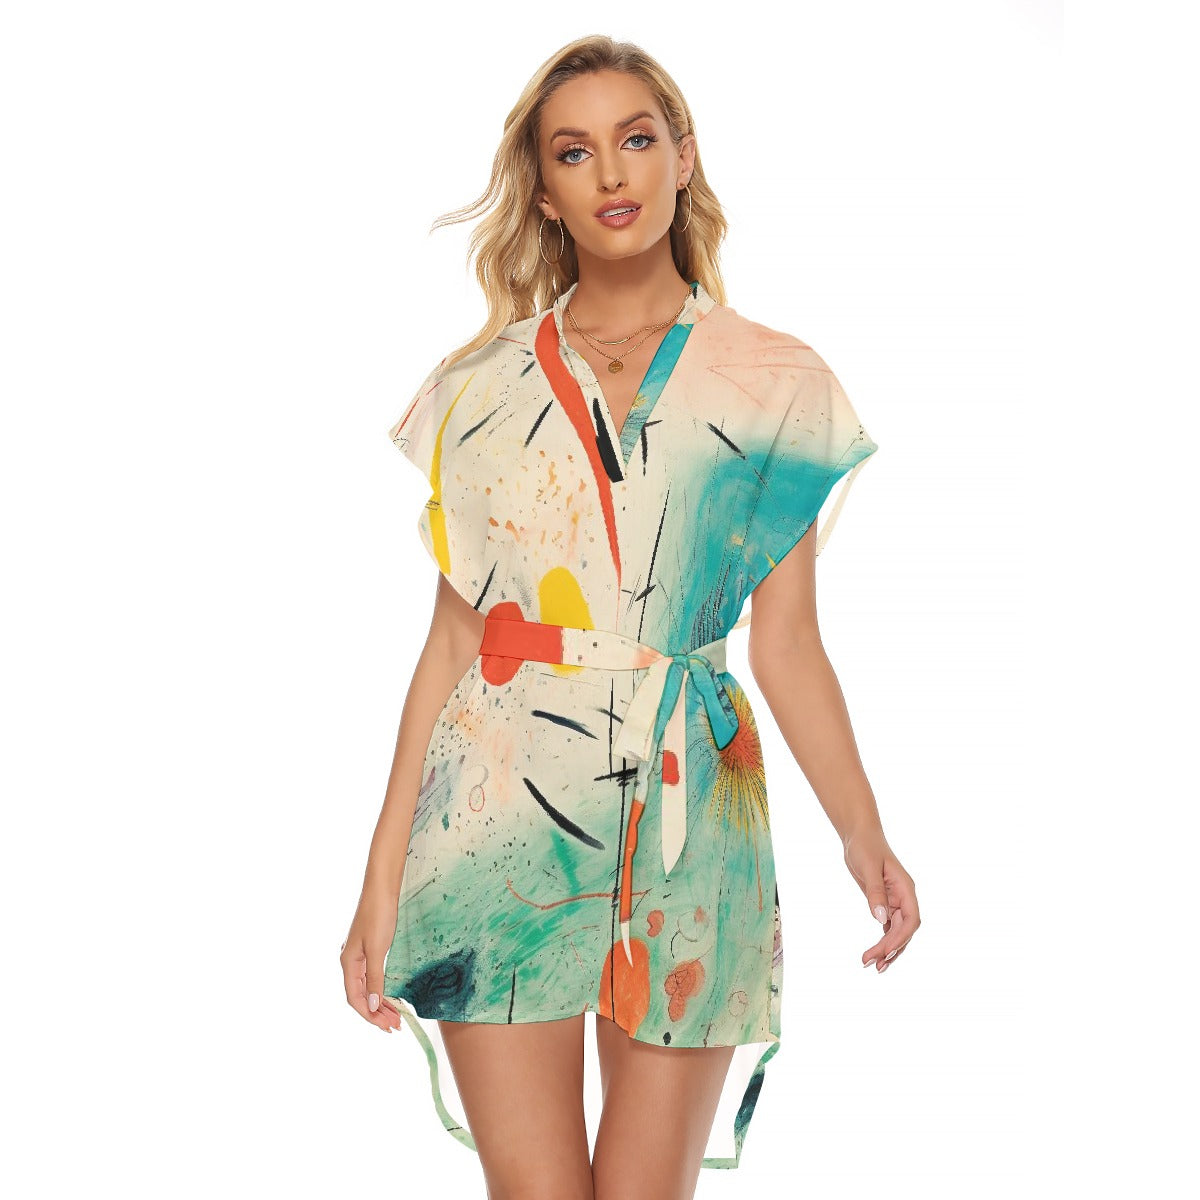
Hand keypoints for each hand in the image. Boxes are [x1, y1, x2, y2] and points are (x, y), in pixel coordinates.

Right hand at [340, 890, 404, 1031]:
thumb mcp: (377, 950)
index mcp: (348, 963)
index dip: (370, 1016)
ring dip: (380, 1003)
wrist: (381, 889)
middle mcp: (350, 962)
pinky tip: (391, 997)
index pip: (355, 999)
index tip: (387, 1027)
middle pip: (361, 996)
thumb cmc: (378, 916)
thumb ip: (375, 979)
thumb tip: (373, 1006)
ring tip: (397, 1016)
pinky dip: (381, 989)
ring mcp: (359, 956)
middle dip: (377, 1013)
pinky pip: (372, 977)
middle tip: (396, 1026)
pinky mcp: (369, 949)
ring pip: (367, 987)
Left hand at [842, 826, 919, 973]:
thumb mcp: (869, 867)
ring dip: (887, 949)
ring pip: (896, 932)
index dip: (901, 938)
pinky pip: (888, 928)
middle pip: (903, 930)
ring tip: (872, 966)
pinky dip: (883, 941)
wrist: (858, 835)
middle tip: (873, 965)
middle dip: (891, 949)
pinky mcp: (884, 903)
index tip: (887, 951)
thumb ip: (875, 892)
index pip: (911, 920)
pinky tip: (875, 954)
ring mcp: (895, 902)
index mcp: (906, 889)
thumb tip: (880, 919)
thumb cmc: (865, 846)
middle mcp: (904, 898)